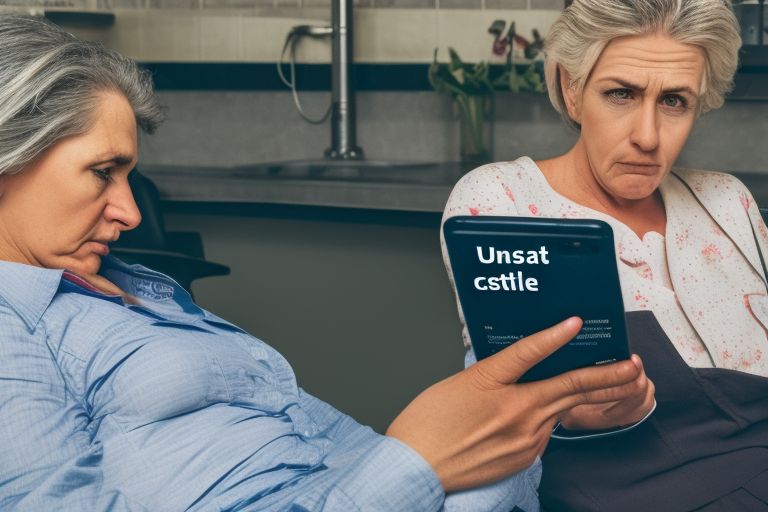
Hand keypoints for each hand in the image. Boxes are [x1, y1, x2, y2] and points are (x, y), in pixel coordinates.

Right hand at [386, 317, 644, 491]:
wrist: (418, 466)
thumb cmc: (429, 422)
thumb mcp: (460, 381)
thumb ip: (496, 371)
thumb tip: (521, 365)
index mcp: (494, 385)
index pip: (532, 353)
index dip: (555, 335)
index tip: (577, 322)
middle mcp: (517, 414)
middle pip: (570, 389)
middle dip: (608, 377)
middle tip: (633, 366)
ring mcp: (525, 440)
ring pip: (559, 411)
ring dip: (580, 398)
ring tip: (602, 384)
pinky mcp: (525, 459)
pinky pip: (544, 433)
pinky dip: (545, 420)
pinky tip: (529, 418)